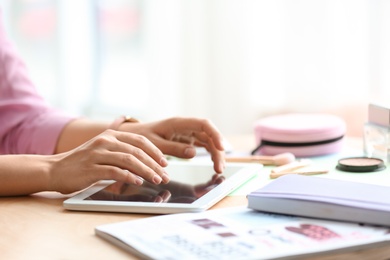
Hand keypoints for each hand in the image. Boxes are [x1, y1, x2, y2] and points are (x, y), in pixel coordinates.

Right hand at [48, 130, 169, 193]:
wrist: (54, 169)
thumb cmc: (82, 163)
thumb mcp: (103, 151)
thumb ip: (121, 152)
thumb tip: (147, 162)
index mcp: (110, 135)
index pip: (139, 140)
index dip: (155, 151)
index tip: (165, 163)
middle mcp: (105, 141)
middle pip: (137, 151)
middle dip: (154, 164)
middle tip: (164, 175)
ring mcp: (97, 154)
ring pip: (129, 160)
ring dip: (146, 171)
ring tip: (156, 179)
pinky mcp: (91, 167)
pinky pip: (115, 171)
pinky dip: (129, 176)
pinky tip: (138, 181)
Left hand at [119, 117, 225, 172]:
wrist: (133, 135)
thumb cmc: (141, 137)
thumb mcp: (155, 144)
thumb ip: (173, 148)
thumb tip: (193, 153)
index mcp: (178, 123)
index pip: (203, 124)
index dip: (215, 134)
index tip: (221, 148)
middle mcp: (186, 126)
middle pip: (209, 135)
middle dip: (217, 150)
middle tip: (219, 168)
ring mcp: (188, 133)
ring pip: (208, 141)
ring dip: (215, 154)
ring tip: (218, 169)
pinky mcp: (187, 140)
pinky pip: (203, 145)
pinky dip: (209, 154)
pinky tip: (213, 164)